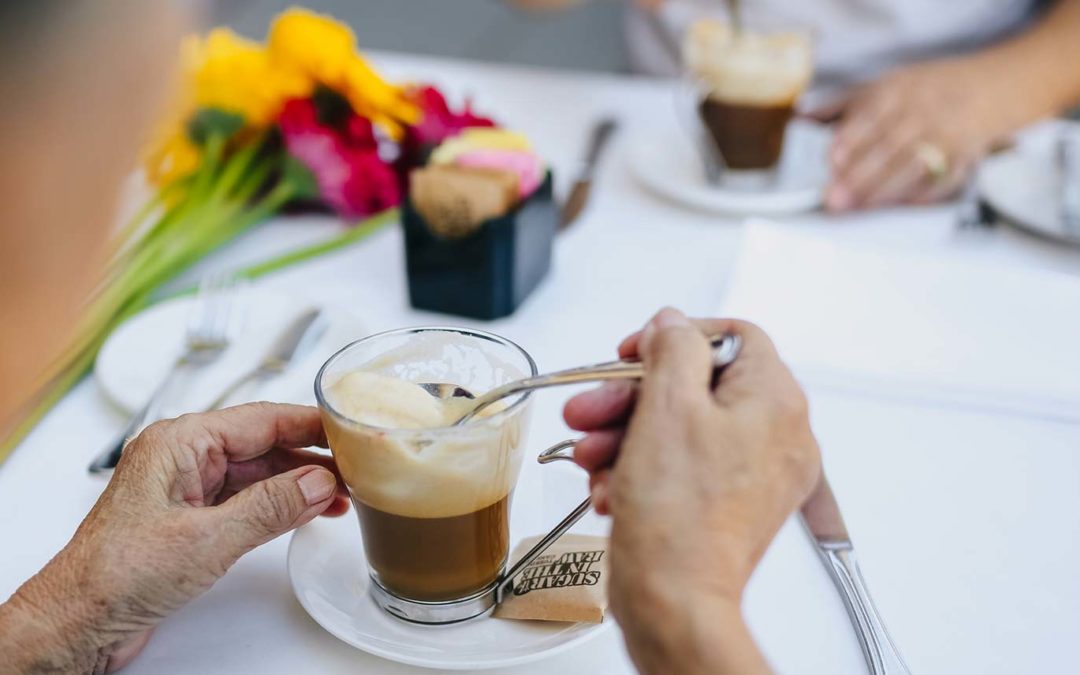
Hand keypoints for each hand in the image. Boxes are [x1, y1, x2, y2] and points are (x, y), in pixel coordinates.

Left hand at [0, 403, 347, 672]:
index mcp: (178, 443)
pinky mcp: (190, 519)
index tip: (349, 426)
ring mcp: (186, 489)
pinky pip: (245, 500)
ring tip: (340, 494)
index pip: (261, 419)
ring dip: (298, 484)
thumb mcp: (207, 540)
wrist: (77, 623)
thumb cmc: (114, 575)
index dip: (310, 423)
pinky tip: (305, 512)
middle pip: (262, 444)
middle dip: (310, 457)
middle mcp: (182, 458)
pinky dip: (278, 505)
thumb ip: (270, 507)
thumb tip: (317, 482)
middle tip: (356, 467)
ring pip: (257, 473)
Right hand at [563, 308, 819, 673]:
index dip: (676, 336)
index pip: (733, 336)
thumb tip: (673, 324)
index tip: (636, 351)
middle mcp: (778, 435)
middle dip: (632, 396)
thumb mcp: (668, 406)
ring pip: (683, 427)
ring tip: (590, 454)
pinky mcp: (733, 504)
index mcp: (776, 401)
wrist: (676, 602)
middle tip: (592, 408)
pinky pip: (685, 465)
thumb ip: (673, 347)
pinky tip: (611, 486)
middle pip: (698, 386)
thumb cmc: (679, 518)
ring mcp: (757, 474)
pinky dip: (643, 468)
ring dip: (627, 434)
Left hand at [815, 58, 1008, 210]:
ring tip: (857, 207)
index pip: (871, 116)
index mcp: (898, 91)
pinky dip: (920, 196)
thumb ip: (842, 104)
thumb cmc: (924, 92)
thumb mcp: (884, 85)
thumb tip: (801, 117)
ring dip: (884, 190)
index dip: (851, 139)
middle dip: (860, 175)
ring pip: (913, 167)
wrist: (988, 89)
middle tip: (834, 198)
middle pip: (890, 147)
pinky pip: (942, 182)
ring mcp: (945, 137)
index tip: (831, 160)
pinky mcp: (963, 161)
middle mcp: (923, 113)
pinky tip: (898, 208)